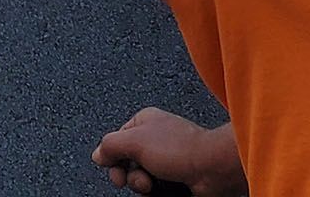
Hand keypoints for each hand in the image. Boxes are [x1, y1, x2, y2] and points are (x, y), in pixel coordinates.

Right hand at [91, 109, 245, 196]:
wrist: (211, 169)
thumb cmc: (177, 149)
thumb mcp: (134, 142)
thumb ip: (110, 145)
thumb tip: (98, 155)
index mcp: (144, 121)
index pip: (117, 140)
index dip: (113, 157)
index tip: (114, 170)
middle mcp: (156, 138)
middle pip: (129, 162)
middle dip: (130, 176)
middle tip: (141, 180)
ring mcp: (168, 159)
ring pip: (143, 178)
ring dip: (143, 187)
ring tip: (154, 186)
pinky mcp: (179, 178)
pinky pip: (159, 189)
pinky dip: (158, 194)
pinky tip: (163, 192)